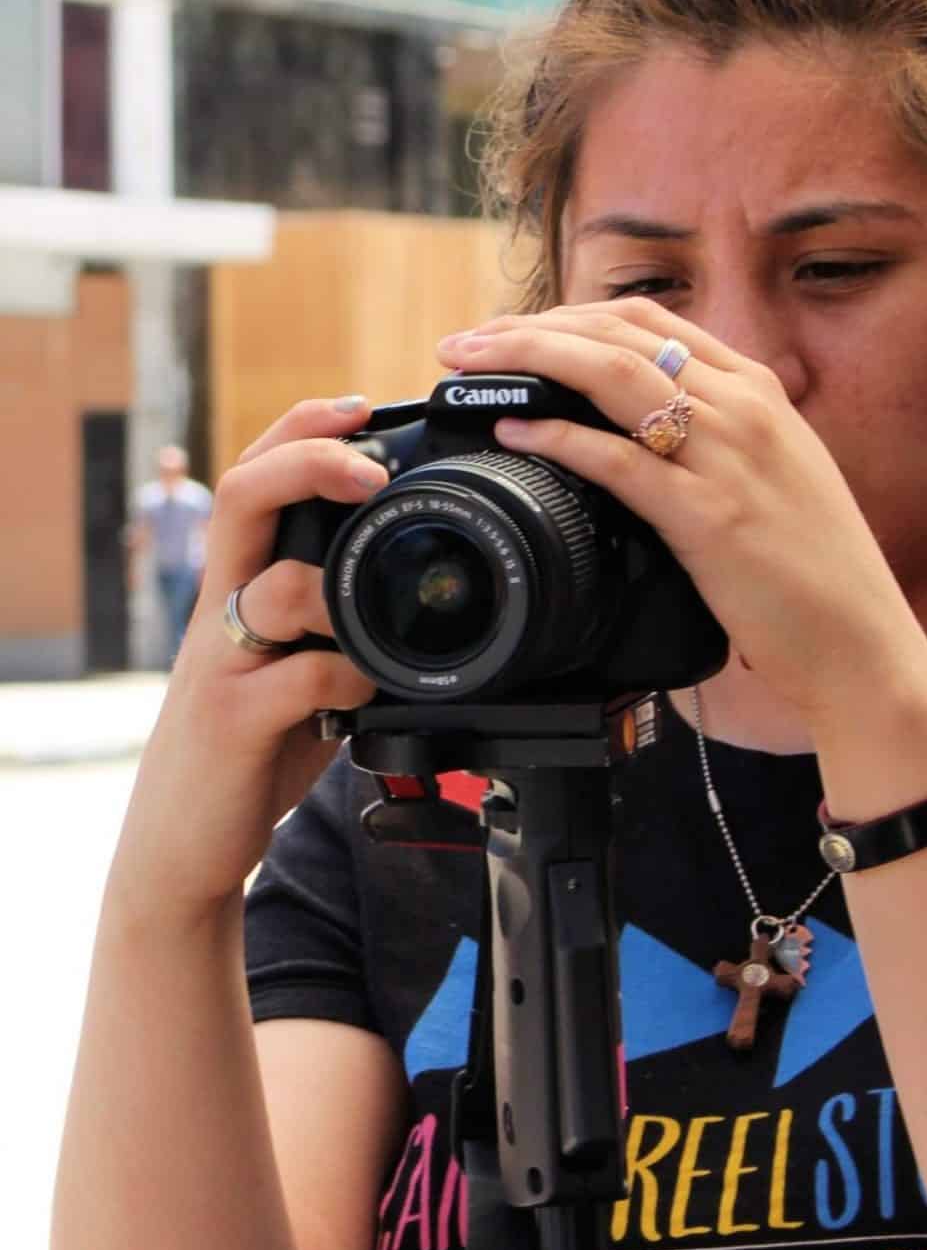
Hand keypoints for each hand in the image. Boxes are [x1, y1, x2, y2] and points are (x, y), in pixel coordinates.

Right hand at [116, 399, 389, 912]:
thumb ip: (339, 626)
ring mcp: (223, 663)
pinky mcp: (233, 719)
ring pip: (274, 586)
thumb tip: (420, 595)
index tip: (362, 405)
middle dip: (308, 459)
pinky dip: (352, 673)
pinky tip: (373, 687)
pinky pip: (300, 675)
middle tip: (371, 463)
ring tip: (385, 602)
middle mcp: (221, 610)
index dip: (302, 432)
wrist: (184, 844)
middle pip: (245, 497)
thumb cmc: (252, 749)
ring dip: (340, 585)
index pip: (257, 480)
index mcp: (239, 587)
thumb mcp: (298, 670)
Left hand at [437, 300, 926, 726]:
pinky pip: (618, 458)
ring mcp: (731, 457)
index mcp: (759, 394)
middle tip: (467, 342)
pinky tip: (516, 432)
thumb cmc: (815, 579)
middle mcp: (746, 409)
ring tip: (472, 366)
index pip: (649, 321)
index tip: (515, 329)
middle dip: (530, 328)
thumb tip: (638, 441)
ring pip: (612, 375)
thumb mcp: (773, 482)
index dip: (571, 315)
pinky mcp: (711, 516)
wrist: (862, 646)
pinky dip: (558, 436)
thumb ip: (716, 447)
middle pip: (618, 335)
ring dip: (529, 360)